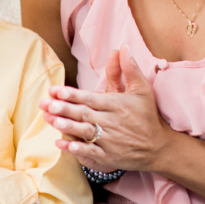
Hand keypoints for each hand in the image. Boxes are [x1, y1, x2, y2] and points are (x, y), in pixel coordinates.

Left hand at [39, 44, 173, 172]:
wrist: (160, 148)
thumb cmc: (147, 115)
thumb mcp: (142, 90)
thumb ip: (129, 68)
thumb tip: (122, 46)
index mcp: (116, 105)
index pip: (91, 98)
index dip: (73, 95)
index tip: (56, 90)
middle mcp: (111, 122)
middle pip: (83, 114)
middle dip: (63, 109)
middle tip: (44, 104)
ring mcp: (109, 141)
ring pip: (84, 133)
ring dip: (66, 127)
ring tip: (49, 120)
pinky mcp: (108, 156)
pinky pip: (90, 153)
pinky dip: (75, 149)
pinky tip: (60, 144)